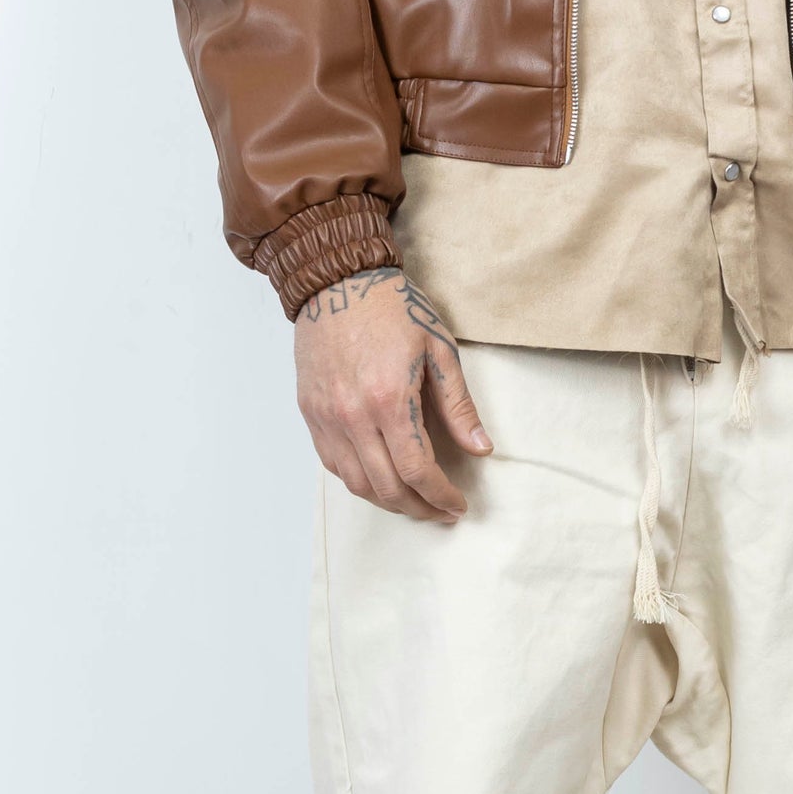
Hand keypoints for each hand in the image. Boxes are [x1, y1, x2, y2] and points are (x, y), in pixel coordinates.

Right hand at [293, 264, 489, 520]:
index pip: (417, 470)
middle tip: (440, 511)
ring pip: (357, 483)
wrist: (337, 282)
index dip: (441, 496)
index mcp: (389, 398)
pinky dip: (359, 481)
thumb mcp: (439, 350)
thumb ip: (458, 405)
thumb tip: (481, 448)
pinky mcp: (311, 413)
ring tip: (414, 502)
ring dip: (388, 501)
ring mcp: (326, 416)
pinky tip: (381, 480)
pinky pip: (333, 465)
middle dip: (418, 508)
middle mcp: (352, 414)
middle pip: (386, 487)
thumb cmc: (392, 309)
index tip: (458, 505)